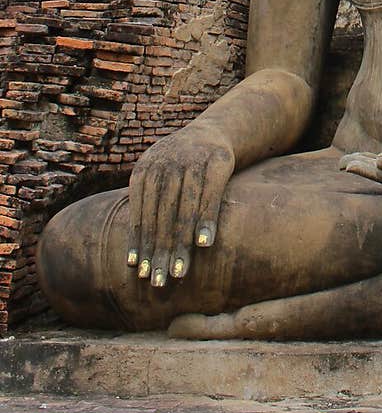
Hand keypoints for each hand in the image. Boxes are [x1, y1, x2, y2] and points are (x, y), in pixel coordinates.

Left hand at [126, 120, 234, 287]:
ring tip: (178, 273)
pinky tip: (203, 244)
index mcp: (145, 168)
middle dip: (159, 251)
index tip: (139, 272)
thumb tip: (131, 259)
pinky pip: (210, 196)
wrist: (215, 130)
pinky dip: (206, 220)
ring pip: (183, 209)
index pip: (141, 212)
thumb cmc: (182, 166)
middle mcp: (166, 161)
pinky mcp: (219, 161)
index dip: (140, 242)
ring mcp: (193, 159)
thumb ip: (146, 207)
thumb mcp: (158, 176)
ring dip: (180, 244)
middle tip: (158, 282)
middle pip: (160, 215)